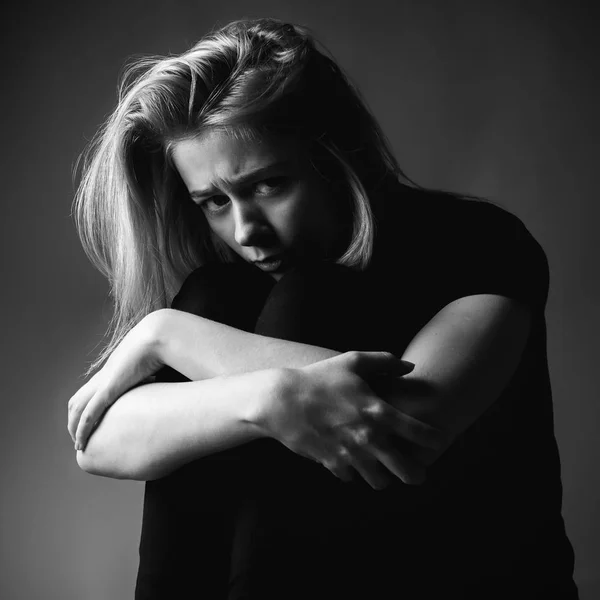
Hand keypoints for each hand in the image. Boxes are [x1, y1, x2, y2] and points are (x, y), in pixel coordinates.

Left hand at [67, 311, 166, 450]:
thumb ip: (156, 378)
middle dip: (73, 421)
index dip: (86, 408)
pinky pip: (88, 414)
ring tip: (79, 444)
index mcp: (113, 371)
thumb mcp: (156, 366)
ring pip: (77, 409)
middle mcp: (103, 377)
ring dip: (73, 428)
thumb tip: (167, 386)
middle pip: (76, 401)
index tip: (92, 424)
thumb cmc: (161, 348)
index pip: (90, 392)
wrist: (156, 336)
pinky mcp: (108, 389)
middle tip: (79, 438)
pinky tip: (81, 442)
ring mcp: (103, 382)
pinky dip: (82, 429)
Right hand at [255, 351, 445, 489]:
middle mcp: (369, 438)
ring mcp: (351, 454)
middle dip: (416, 474)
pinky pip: (352, 479)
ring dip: (385, 477)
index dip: (435, 440)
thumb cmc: (320, 378)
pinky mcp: (332, 463)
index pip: (419, 433)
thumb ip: (385, 362)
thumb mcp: (353, 362)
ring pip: (380, 482)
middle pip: (406, 471)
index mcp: (379, 412)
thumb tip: (410, 367)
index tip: (439, 441)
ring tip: (385, 471)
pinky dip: (355, 473)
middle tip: (418, 473)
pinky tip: (354, 463)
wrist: (282, 400)